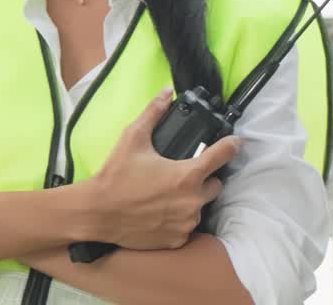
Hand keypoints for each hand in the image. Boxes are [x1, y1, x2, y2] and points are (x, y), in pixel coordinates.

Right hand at [78, 87, 239, 250]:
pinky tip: (161, 212)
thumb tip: (166, 93)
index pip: (222, 156)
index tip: (234, 142)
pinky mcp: (177, 240)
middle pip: (215, 186)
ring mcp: (186, 223)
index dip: (231, 146)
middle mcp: (192, 201)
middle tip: (184, 174)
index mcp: (187, 176)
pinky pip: (187, 226)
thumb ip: (153, 113)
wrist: (97, 213)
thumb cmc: (116, 176)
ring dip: (191, 200)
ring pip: (200, 207)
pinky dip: (179, 219)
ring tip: (168, 194)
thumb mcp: (133, 138)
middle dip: (205, 178)